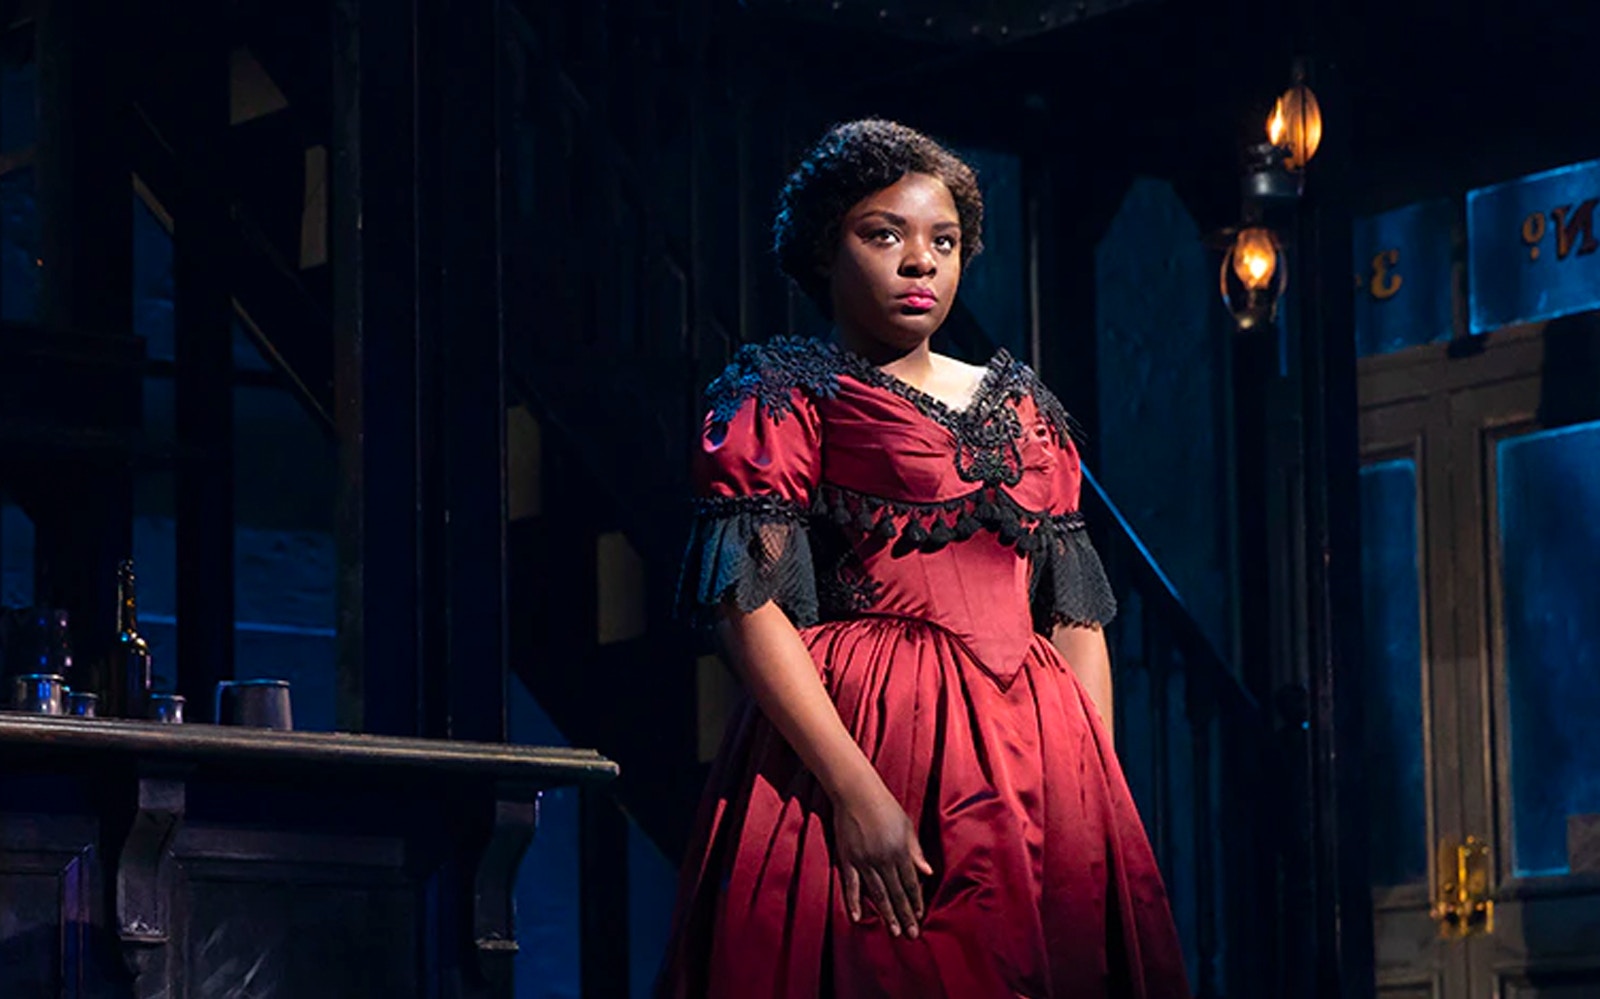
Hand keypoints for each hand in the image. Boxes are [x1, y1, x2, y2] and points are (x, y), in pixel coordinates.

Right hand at [831, 781, 933, 938]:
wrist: (856, 792)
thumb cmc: (885, 806)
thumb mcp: (906, 826)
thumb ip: (916, 851)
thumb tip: (928, 873)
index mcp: (900, 851)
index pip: (910, 883)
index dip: (916, 902)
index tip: (920, 916)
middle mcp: (884, 859)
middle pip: (896, 893)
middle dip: (905, 915)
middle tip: (910, 935)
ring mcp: (865, 860)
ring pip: (878, 893)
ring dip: (886, 914)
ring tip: (893, 931)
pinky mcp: (848, 859)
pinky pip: (851, 885)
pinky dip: (854, 902)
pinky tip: (858, 918)